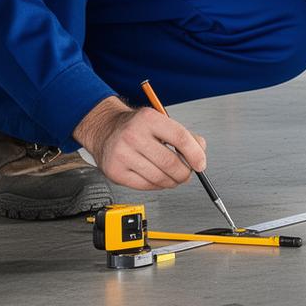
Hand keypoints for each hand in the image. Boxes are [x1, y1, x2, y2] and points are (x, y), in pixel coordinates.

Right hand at [73, 96, 206, 190]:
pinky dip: (158, 185)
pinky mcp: (116, 172)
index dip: (195, 154)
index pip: (180, 138)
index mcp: (148, 119)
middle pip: (171, 163)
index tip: (201, 164)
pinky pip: (146, 186)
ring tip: (172, 176)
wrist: (105, 130)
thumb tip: (200, 153)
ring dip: (172, 182)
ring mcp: (123, 155)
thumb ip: (185, 135)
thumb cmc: (136, 127)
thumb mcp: (160, 121)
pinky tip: (157, 178)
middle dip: (185, 173)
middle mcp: (133, 135)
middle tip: (187, 173)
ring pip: (160, 178)